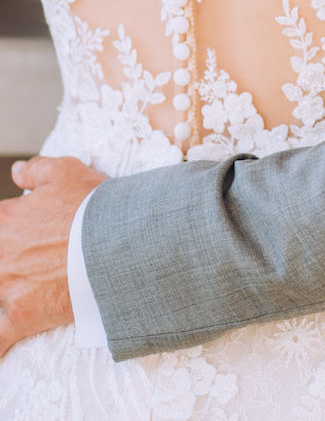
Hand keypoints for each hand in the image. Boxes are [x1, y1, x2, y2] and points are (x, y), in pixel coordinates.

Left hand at [0, 155, 104, 356]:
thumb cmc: (93, 206)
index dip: (7, 230)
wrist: (118, 242)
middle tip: (29, 262)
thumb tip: (17, 172)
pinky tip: (1, 348)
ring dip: (3, 291)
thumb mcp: (65, 172)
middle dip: (6, 260)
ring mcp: (7, 287)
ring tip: (20, 291)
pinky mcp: (21, 316)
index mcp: (5, 220)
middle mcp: (0, 253)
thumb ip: (35, 171)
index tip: (17, 238)